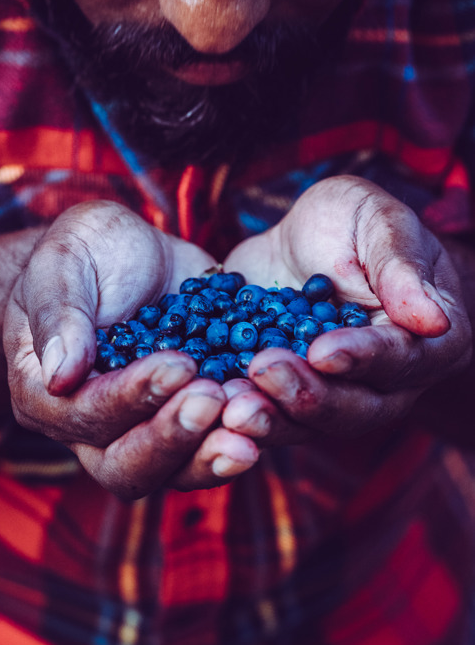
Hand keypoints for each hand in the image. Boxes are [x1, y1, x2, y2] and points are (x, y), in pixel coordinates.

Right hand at [4, 201, 258, 497]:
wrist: (131, 253)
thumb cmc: (85, 252)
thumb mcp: (62, 263)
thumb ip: (58, 313)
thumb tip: (60, 375)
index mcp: (47, 395)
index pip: (86, 415)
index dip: (130, 397)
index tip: (177, 364)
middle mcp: (93, 427)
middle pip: (127, 465)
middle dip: (174, 437)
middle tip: (214, 399)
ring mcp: (145, 427)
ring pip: (175, 469)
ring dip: (212, 453)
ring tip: (251, 426)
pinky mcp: (190, 415)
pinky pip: (214, 442)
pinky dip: (243, 433)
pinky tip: (272, 412)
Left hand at [220, 176, 471, 443]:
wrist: (302, 243)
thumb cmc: (352, 223)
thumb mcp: (377, 222)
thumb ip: (400, 265)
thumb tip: (433, 319)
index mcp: (426, 340)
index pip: (401, 357)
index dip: (363, 357)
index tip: (324, 350)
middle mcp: (387, 382)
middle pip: (354, 406)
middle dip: (307, 394)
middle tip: (263, 371)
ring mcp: (335, 395)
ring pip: (308, 423)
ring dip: (270, 418)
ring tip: (232, 406)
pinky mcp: (287, 396)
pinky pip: (268, 415)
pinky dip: (240, 413)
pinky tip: (210, 404)